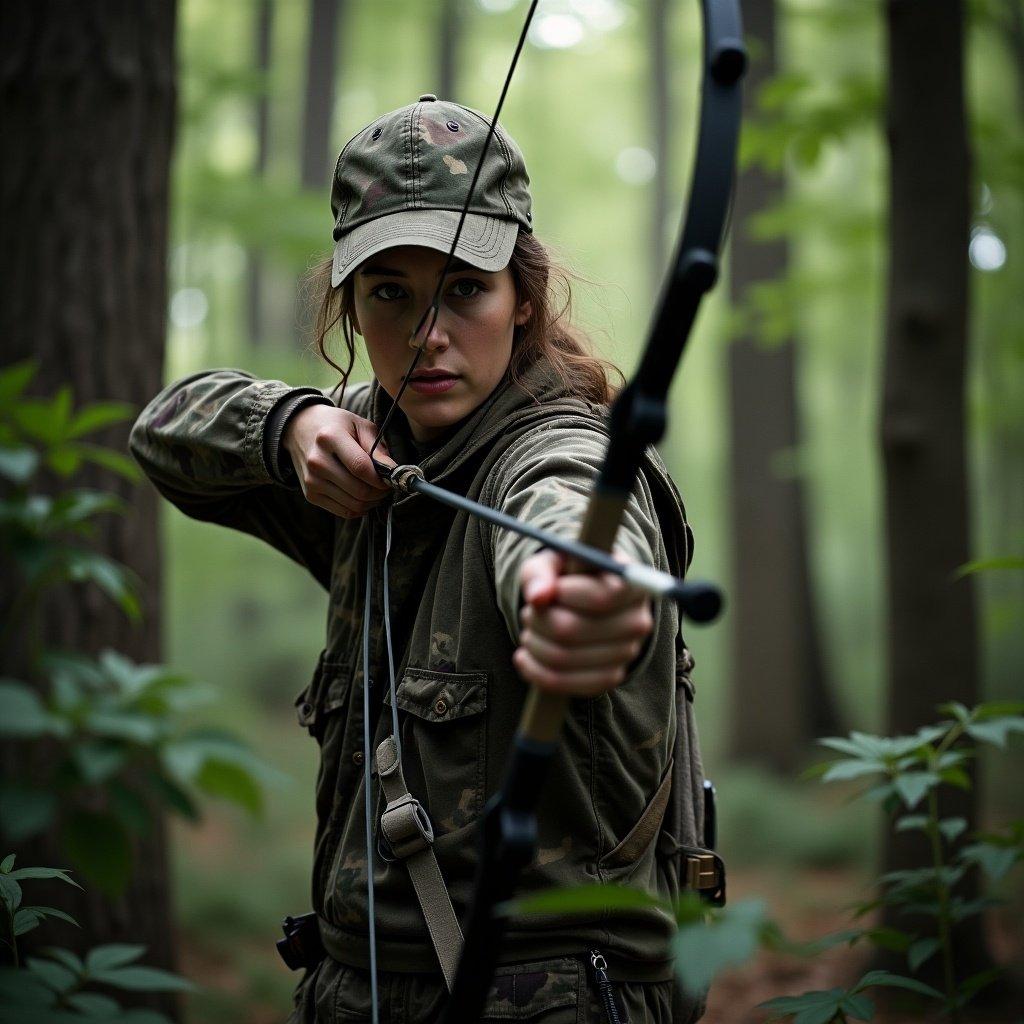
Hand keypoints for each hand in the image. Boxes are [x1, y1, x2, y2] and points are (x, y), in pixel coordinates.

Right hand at [283, 405, 395, 518]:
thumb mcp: (359, 425)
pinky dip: (360, 508)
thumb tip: (392, 471)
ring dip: (372, 502)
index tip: (392, 478)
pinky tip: (363, 496)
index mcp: (330, 438)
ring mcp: (312, 481)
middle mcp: (317, 461)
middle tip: (387, 485)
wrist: (300, 429)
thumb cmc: (336, 425)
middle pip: (359, 490)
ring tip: (377, 490)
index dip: (382, 478)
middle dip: (380, 492)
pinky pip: (344, 512)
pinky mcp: (310, 495)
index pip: (361, 468)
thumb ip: (377, 447)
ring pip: (354, 505)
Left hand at [513, 549, 653, 696]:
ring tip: (530, 630)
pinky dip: (535, 671)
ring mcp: (626, 653)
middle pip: (571, 630)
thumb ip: (541, 574)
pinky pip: (564, 684)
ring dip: (533, 643)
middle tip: (528, 612)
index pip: (600, 596)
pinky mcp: (610, 677)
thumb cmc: (567, 576)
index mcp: (631, 584)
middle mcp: (637, 621)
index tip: (552, 589)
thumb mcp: (551, 563)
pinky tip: (525, 656)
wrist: (582, 603)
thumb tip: (538, 596)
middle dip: (538, 620)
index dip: (564, 593)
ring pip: (562, 658)